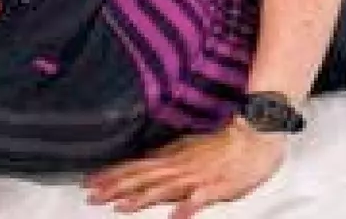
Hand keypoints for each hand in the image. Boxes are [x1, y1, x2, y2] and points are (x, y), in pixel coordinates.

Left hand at [85, 119, 286, 217]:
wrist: (256, 136)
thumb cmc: (224, 143)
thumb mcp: (190, 146)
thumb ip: (168, 156)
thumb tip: (145, 161)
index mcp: (173, 158)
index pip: (136, 167)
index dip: (112, 175)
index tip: (89, 182)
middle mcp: (179, 167)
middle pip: (143, 178)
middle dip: (116, 188)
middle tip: (91, 196)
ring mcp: (197, 178)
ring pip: (165, 189)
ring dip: (142, 198)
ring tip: (122, 208)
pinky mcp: (217, 188)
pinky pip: (200, 199)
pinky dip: (187, 207)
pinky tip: (175, 216)